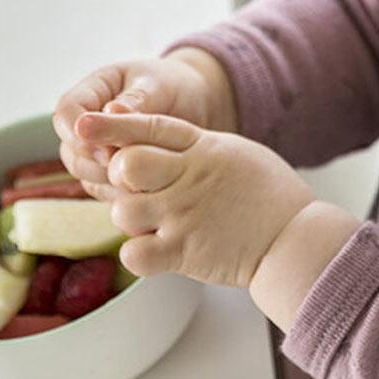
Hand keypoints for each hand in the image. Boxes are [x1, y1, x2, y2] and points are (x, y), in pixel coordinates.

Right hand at [53, 50, 235, 199]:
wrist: (195, 102)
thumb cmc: (175, 85)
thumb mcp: (158, 86)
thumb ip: (135, 100)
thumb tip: (111, 112)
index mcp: (93, 90)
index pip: (67, 112)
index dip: (78, 132)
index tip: (105, 145)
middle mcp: (87, 123)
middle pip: (71, 149)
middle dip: (94, 161)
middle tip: (124, 166)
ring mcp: (96, 149)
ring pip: (84, 173)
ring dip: (106, 179)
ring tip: (139, 179)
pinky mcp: (110, 171)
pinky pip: (103, 188)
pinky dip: (119, 192)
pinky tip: (144, 190)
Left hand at [73, 110, 314, 288]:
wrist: (295, 238)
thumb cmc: (270, 194)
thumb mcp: (234, 152)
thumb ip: (196, 147)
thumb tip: (162, 144)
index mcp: (202, 148)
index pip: (147, 127)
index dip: (111, 124)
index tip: (82, 124)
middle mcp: (188, 178)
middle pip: (125, 165)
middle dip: (119, 174)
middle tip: (134, 187)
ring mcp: (183, 216)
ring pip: (123, 210)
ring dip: (130, 217)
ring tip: (152, 222)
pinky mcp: (184, 253)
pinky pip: (134, 254)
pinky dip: (138, 254)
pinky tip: (154, 250)